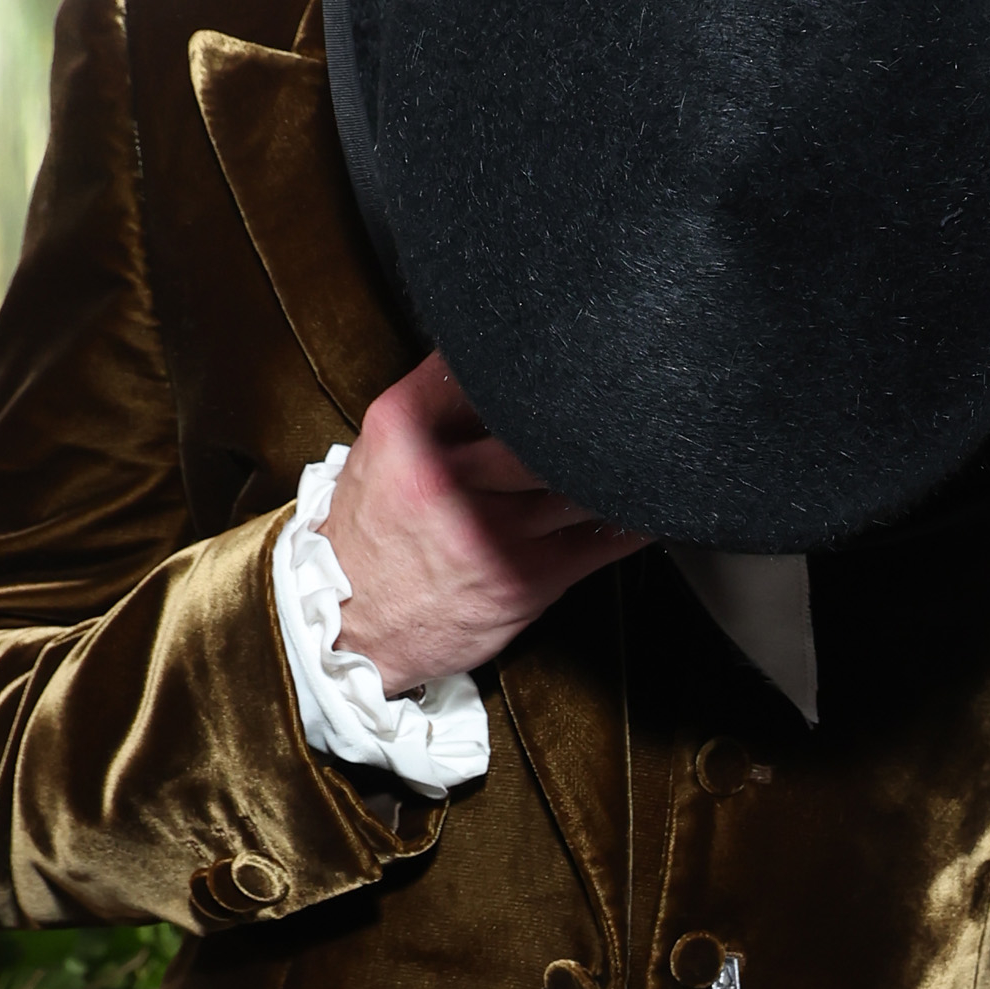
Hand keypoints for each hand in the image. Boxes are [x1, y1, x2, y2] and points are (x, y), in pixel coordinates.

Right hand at [320, 351, 646, 694]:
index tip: (570, 358)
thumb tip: (504, 360)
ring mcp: (491, 529)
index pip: (488, 366)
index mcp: (406, 429)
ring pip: (583, 476)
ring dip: (615, 464)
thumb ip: (435, 400)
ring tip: (637, 448)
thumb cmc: (371, 536)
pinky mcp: (527, 577)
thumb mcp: (380, 450)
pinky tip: (641, 501)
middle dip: (589, 409)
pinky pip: (604, 537)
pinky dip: (632, 516)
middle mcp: (448, 475)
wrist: (348, 630)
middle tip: (621, 396)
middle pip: (548, 418)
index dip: (539, 359)